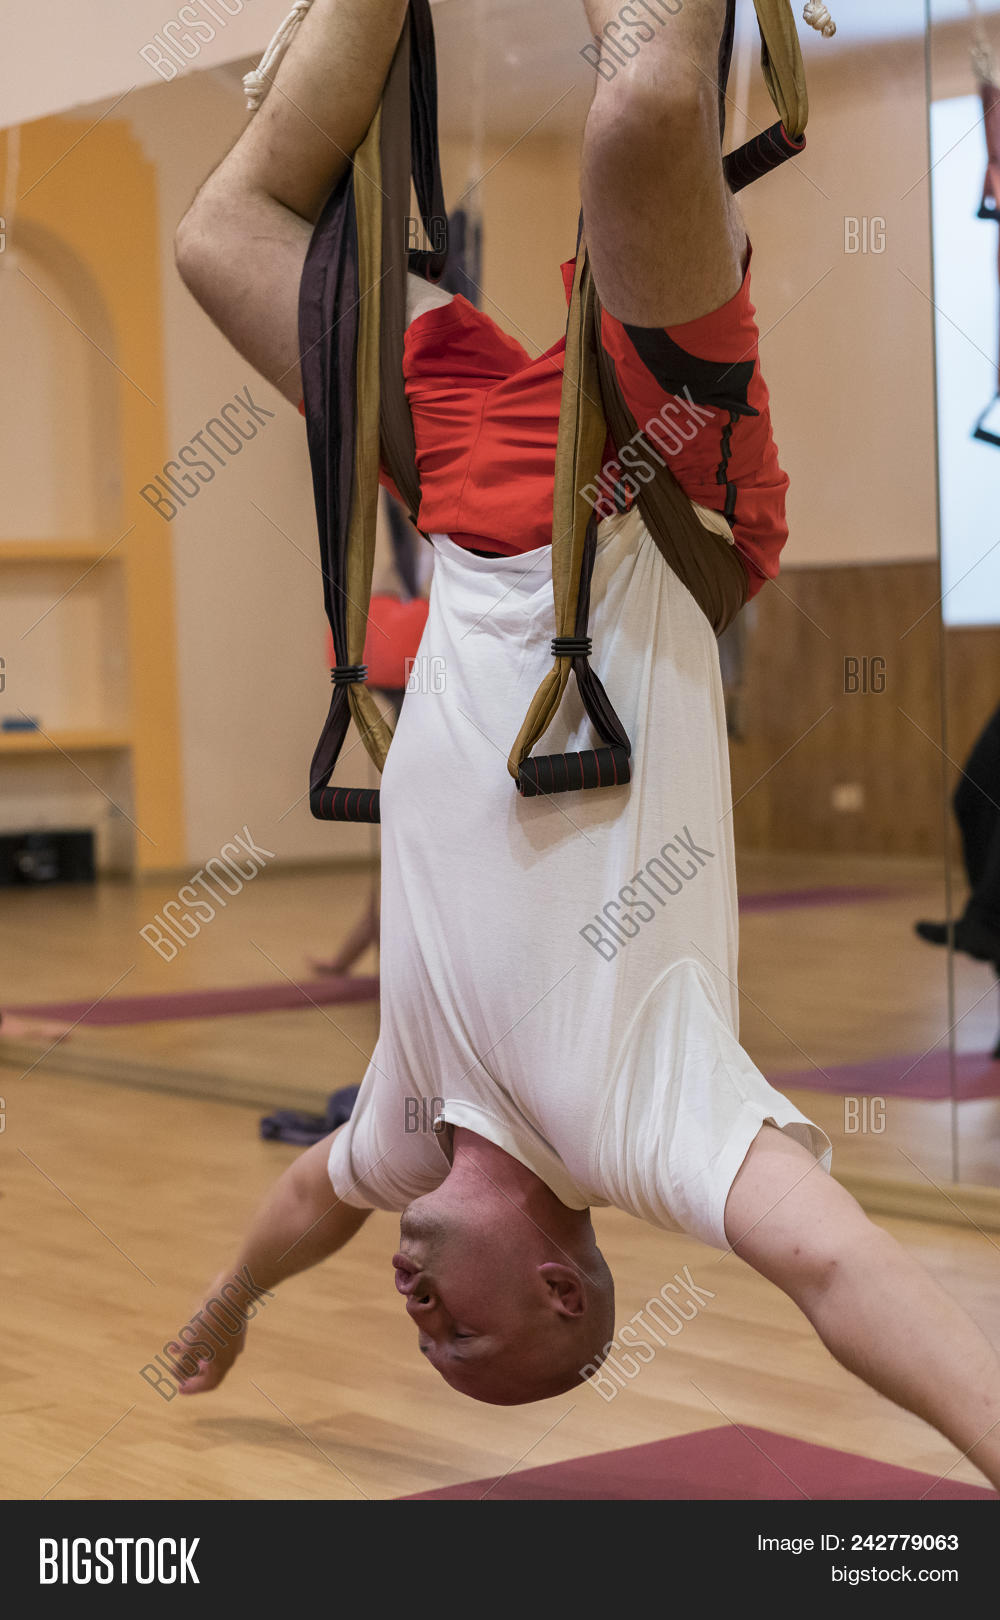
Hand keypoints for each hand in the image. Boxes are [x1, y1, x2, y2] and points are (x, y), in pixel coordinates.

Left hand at [172, 1268, 251, 1395]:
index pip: (209, 1383)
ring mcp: (231, 1337)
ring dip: (193, 1353)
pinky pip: (212, 1336)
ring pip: (210, 1351)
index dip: (193, 1388)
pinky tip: (186, 1330)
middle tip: (177, 1372)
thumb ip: (184, 1364)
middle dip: (192, 1372)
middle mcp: (229, 1352)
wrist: (233, 1291)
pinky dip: (198, 1338)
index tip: (179, 1389)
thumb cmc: (212, 1322)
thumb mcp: (192, 1346)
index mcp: (224, 1362)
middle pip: (210, 1369)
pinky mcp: (229, 1322)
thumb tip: (177, 1373)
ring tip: (176, 1349)